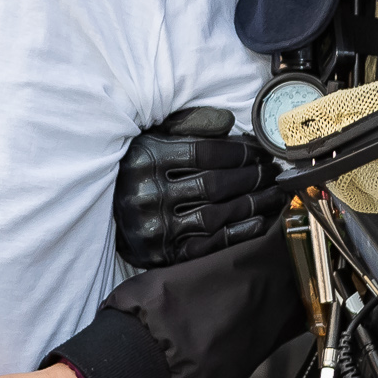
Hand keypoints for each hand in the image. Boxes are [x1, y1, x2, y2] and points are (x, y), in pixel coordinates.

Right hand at [114, 106, 280, 267]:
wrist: (105, 210)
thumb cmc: (136, 168)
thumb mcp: (153, 137)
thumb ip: (188, 125)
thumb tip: (228, 122)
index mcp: (146, 159)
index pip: (204, 154)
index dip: (238, 152)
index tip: (258, 151)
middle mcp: (148, 194)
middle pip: (213, 185)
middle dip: (250, 177)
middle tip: (272, 172)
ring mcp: (155, 228)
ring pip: (214, 216)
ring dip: (250, 204)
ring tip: (272, 193)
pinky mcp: (162, 254)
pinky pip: (207, 246)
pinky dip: (237, 234)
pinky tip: (258, 220)